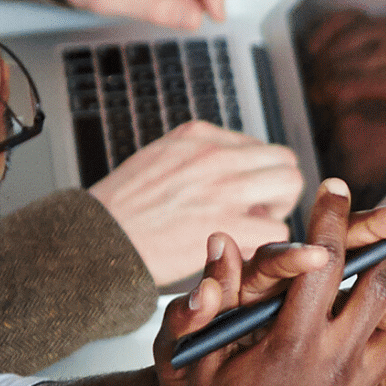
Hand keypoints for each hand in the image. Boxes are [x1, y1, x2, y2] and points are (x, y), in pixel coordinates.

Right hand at [89, 121, 304, 282]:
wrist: (95, 239)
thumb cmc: (122, 209)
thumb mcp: (160, 158)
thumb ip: (199, 156)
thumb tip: (234, 165)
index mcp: (199, 136)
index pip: (259, 147)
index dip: (257, 175)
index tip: (244, 195)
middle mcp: (216, 154)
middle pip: (284, 161)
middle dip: (277, 189)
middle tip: (257, 212)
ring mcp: (225, 188)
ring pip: (289, 186)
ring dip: (275, 211)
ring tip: (249, 229)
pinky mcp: (228, 225)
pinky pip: (275, 228)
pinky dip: (264, 243)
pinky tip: (239, 249)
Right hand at [164, 183, 385, 385]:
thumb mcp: (204, 363)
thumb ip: (217, 301)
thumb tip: (223, 240)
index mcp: (291, 344)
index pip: (324, 263)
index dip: (332, 218)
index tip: (337, 188)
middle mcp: (333, 366)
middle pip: (377, 289)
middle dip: (380, 251)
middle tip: (378, 230)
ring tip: (376, 284)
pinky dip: (383, 354)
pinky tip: (373, 343)